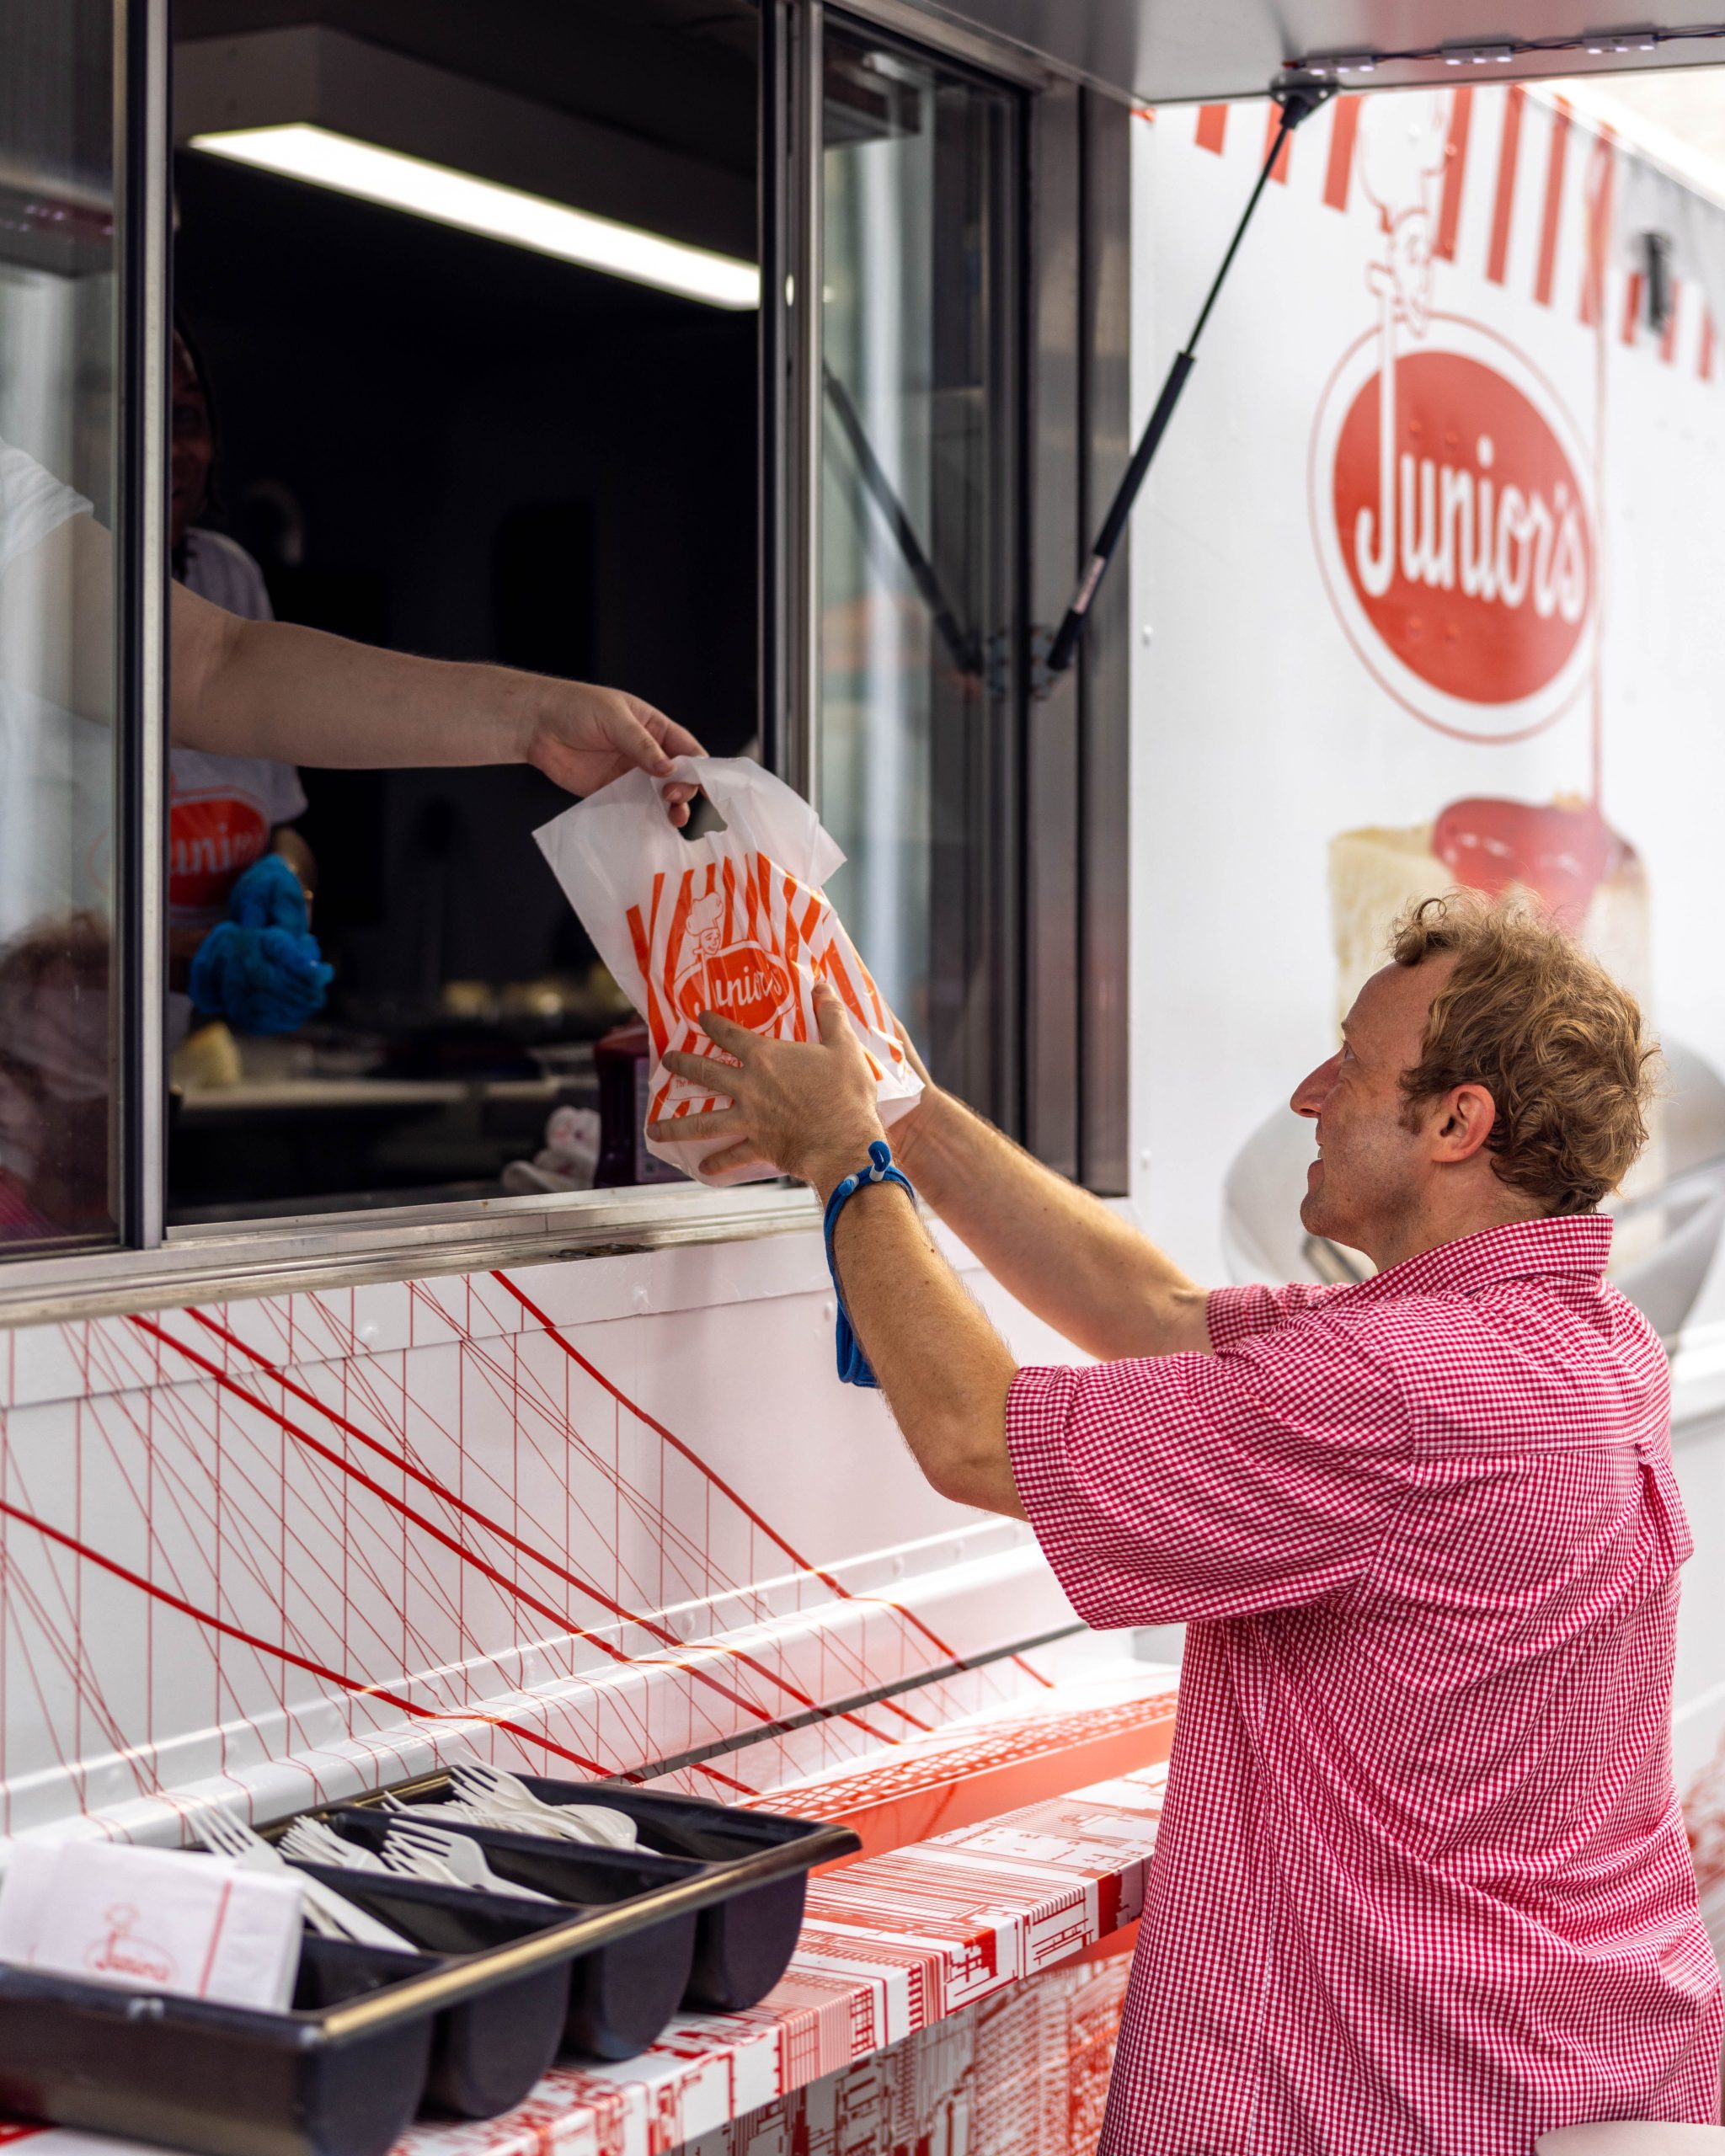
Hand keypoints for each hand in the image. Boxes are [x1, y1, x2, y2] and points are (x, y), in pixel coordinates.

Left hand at [522, 681, 704, 825]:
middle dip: (684, 789)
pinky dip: (647, 818)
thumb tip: (668, 768)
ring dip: (671, 808)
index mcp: (654, 728)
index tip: (704, 785)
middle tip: (673, 796)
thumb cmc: (575, 707)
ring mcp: (630, 774)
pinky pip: (635, 807)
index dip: (699, 767)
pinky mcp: (612, 792)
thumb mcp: (614, 718)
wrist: (537, 725)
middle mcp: (647, 753)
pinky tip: (653, 825)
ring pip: (661, 796)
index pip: (687, 749)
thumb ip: (642, 744)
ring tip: (674, 818)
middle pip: (678, 776)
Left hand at [651, 981, 886, 1191]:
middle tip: (666, 1061)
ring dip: (675, 1126)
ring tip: (653, 1130)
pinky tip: (704, 1168)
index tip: (700, 1018)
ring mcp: (749, 1118)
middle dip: (682, 1065)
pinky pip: (732, 1155)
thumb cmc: (845, 1094)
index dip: (712, 1024)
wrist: (844, 1143)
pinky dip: (717, 1163)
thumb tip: (822, 985)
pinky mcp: (757, 1146)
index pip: (730, 1035)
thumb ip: (830, 1015)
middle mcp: (748, 1086)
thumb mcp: (844, 1047)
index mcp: (766, 1058)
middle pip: (706, 1073)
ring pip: (703, 1122)